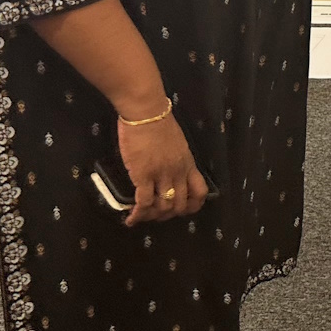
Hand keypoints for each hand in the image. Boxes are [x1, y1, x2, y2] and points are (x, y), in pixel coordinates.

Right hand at [117, 110, 208, 224]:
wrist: (146, 112)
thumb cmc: (159, 122)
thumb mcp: (177, 143)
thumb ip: (177, 159)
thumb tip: (170, 171)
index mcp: (189, 164)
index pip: (200, 192)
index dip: (193, 206)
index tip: (182, 210)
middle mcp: (178, 172)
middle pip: (180, 205)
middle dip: (169, 215)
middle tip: (156, 215)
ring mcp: (162, 175)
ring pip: (163, 207)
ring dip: (152, 216)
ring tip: (142, 216)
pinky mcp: (144, 176)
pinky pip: (144, 202)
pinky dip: (138, 214)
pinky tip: (130, 218)